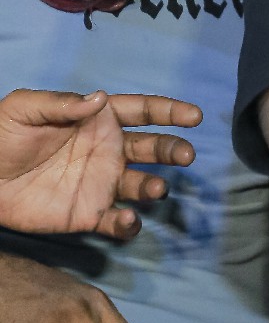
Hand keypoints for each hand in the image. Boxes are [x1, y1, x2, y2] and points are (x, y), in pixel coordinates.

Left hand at [0, 88, 201, 240]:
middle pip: (152, 149)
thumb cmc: (0, 135)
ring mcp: (101, 184)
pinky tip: (126, 220)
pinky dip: (128, 224)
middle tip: (186, 155)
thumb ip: (62, 103)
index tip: (194, 116)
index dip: (170, 112)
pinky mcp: (88, 215)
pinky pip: (117, 221)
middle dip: (172, 150)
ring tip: (156, 189)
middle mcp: (108, 151)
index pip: (142, 112)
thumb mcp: (24, 108)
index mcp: (98, 121)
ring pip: (142, 185)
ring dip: (154, 187)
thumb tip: (100, 98)